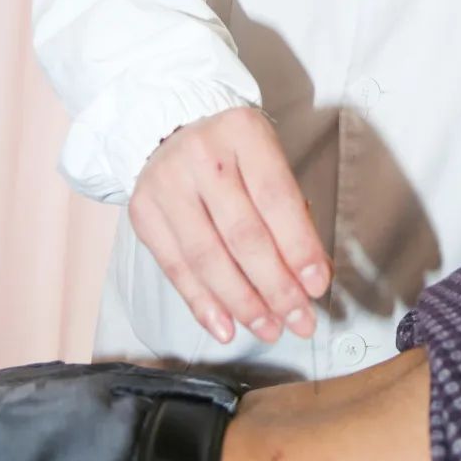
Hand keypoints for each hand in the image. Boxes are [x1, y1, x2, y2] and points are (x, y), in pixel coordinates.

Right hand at [129, 109, 331, 345]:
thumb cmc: (232, 152)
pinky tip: (226, 327)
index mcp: (242, 132)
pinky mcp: (144, 212)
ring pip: (208, 257)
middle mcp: (201, 155)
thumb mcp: (266, 158)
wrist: (169, 131)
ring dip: (243, 303)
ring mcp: (167, 184)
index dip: (299, 247)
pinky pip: (175, 268)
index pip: (276, 198)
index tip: (317, 286)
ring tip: (270, 329)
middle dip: (276, 287)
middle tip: (301, 320)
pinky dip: (203, 304)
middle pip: (243, 234)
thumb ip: (289, 210)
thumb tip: (310, 275)